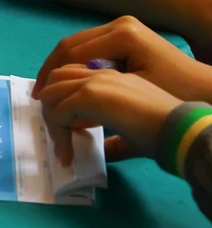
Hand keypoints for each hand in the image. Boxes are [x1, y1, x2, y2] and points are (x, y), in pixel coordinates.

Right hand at [33, 16, 211, 102]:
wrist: (204, 88)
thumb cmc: (174, 94)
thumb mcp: (133, 94)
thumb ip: (95, 94)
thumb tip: (65, 103)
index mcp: (121, 35)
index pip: (73, 52)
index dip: (52, 74)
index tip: (41, 97)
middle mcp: (119, 24)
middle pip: (71, 44)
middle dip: (51, 68)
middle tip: (38, 93)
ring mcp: (122, 26)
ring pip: (77, 43)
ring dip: (60, 66)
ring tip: (49, 88)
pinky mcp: (125, 33)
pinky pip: (89, 46)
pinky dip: (74, 63)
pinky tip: (68, 79)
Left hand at [40, 66, 180, 165]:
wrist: (179, 129)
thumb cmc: (162, 131)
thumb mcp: (131, 130)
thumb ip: (112, 137)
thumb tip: (102, 152)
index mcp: (110, 75)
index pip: (71, 76)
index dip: (61, 98)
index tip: (62, 124)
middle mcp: (98, 74)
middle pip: (55, 79)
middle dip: (49, 106)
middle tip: (57, 134)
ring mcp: (93, 82)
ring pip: (51, 94)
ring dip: (51, 120)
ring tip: (62, 145)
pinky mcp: (89, 96)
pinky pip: (57, 113)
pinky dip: (57, 134)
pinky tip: (67, 153)